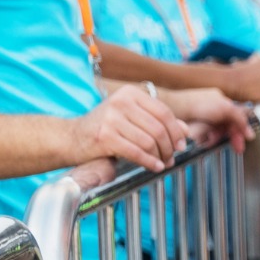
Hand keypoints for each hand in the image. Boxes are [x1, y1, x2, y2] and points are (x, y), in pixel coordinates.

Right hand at [68, 83, 187, 175]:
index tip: (181, 145)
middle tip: (171, 158)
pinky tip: (154, 167)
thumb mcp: (132, 118)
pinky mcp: (105, 136)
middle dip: (169, 147)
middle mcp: (120, 101)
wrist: (72, 137)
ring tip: (162, 163)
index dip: (177, 131)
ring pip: (149, 141)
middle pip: (158, 128)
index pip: (163, 112)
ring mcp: (111, 118)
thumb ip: (157, 121)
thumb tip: (186, 130)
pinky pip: (137, 152)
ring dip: (160, 157)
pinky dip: (149, 162)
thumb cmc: (106, 128)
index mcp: (129, 93)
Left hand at [158, 83, 254, 146]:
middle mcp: (213, 108)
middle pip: (229, 126)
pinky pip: (206, 135)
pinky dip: (207, 138)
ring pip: (218, 132)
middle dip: (231, 135)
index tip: (247, 139)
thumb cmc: (197, 104)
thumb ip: (240, 118)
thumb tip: (250, 132)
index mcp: (221, 100)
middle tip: (237, 147)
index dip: (242, 128)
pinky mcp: (194, 125)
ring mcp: (204, 116)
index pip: (237, 116)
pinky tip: (204, 139)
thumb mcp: (226, 107)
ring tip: (212, 140)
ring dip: (217, 137)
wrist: (175, 108)